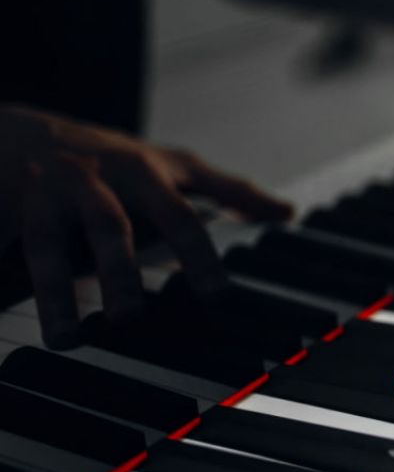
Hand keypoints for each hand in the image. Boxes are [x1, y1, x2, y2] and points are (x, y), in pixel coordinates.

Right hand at [0, 105, 292, 347]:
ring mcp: (47, 195)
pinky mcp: (10, 212)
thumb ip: (229, 190)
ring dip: (56, 293)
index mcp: (144, 173)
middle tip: (130, 318)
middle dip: (119, 272)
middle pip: (110, 229)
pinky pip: (10, 250)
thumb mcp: (173, 166)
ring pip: (48, 246)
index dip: (197, 255)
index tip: (215, 295)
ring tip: (68, 339)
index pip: (180, 217)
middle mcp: (95, 182)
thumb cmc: (113, 157)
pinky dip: (10, 281)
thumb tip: (288, 213)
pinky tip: (10, 306)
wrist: (20, 131)